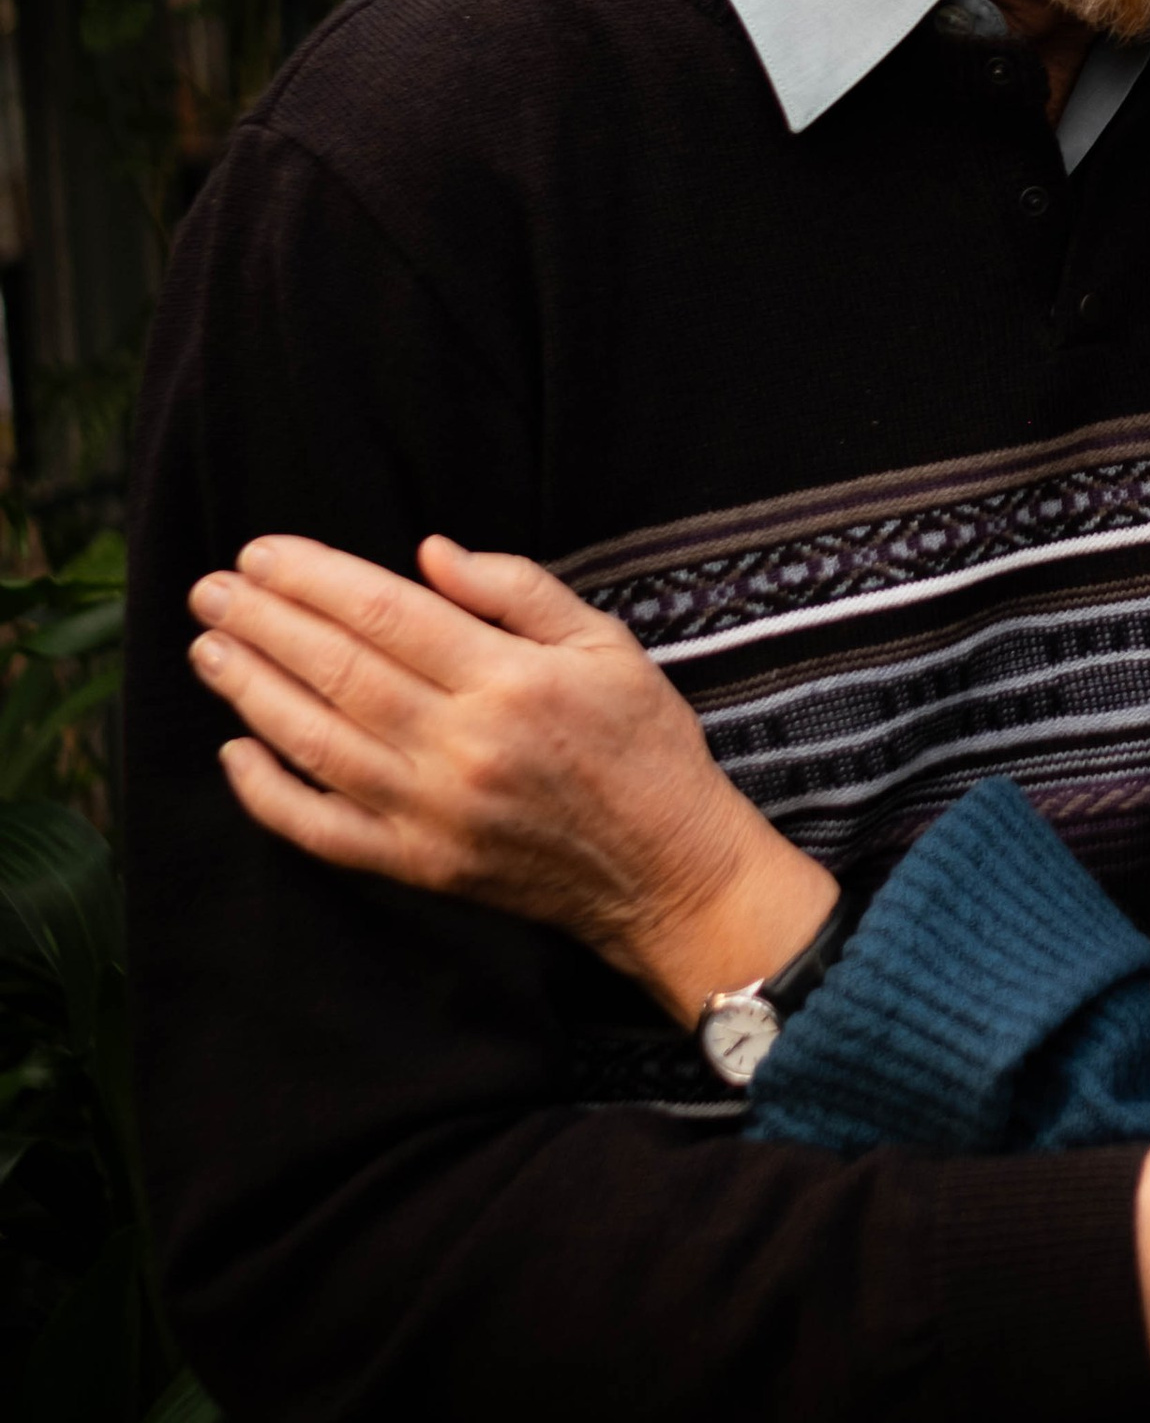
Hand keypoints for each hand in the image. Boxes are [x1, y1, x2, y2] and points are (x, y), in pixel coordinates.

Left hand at [187, 534, 837, 1021]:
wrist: (667, 869)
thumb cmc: (643, 744)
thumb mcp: (605, 642)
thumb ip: (517, 589)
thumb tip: (429, 552)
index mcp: (508, 679)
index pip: (385, 613)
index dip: (313, 578)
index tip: (261, 552)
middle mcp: (462, 745)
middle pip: (337, 671)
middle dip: (263, 623)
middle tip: (209, 590)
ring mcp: (433, 813)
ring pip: (317, 743)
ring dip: (252, 692)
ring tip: (209, 649)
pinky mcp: (420, 866)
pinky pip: (324, 830)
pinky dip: (270, 794)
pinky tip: (235, 751)